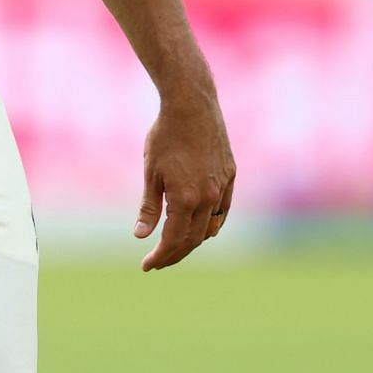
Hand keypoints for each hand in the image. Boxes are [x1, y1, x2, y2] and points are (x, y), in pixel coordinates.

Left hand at [134, 86, 234, 270]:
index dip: (160, 256)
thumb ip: (149, 207)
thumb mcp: (151, 171)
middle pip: (193, 240)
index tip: (147, 265)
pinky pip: (223, 210)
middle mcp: (208, 198)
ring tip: (175, 247)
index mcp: (186, 199)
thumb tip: (141, 236)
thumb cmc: (165, 136)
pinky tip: (200, 228)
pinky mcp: (230, 177)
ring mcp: (223, 188)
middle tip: (157, 261)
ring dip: (194, 241)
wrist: (192, 106)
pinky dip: (211, 224)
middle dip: (174, 254)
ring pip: (211, 228)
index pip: (174, 240)